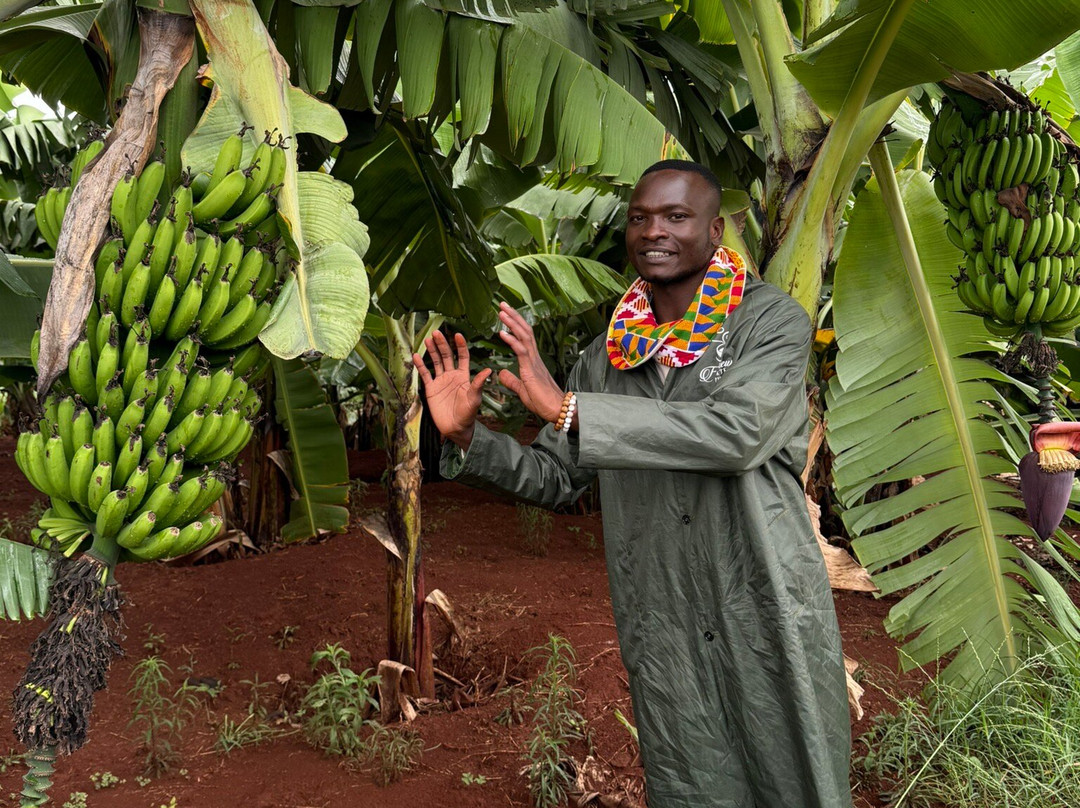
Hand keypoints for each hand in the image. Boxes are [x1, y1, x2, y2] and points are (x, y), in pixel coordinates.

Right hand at [413, 331, 491, 449]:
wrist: (455, 428)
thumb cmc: (468, 414)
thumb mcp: (474, 398)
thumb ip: (478, 384)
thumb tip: (488, 370)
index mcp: (464, 376)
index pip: (463, 356)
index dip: (460, 346)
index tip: (458, 335)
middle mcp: (452, 375)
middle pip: (447, 356)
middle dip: (443, 344)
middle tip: (437, 333)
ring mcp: (441, 381)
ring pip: (436, 362)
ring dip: (432, 351)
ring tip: (428, 340)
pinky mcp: (431, 389)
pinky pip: (425, 374)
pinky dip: (420, 365)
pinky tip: (416, 356)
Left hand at [496, 302, 564, 422]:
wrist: (558, 410)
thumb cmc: (543, 402)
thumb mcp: (522, 390)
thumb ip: (512, 380)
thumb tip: (501, 373)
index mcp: (532, 361)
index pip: (523, 337)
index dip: (515, 324)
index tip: (506, 314)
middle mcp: (535, 357)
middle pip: (524, 331)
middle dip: (513, 316)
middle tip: (503, 303)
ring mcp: (534, 362)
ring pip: (524, 336)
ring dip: (512, 322)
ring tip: (502, 311)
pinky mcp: (532, 370)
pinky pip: (521, 351)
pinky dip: (512, 341)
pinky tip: (502, 332)